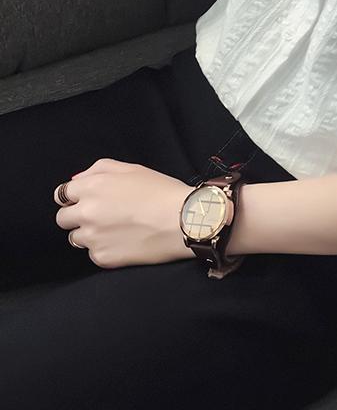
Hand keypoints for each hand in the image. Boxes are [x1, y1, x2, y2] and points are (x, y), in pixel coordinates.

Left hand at [54, 158, 195, 269]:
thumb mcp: (133, 168)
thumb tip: (75, 181)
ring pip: (76, 238)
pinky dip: (105, 248)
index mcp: (92, 187)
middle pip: (63, 218)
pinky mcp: (102, 257)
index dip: (75, 197)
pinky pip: (93, 253)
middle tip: (104, 215)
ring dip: (90, 233)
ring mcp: (92, 237)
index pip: (62, 194)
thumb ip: (99, 169)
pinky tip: (126, 240)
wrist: (184, 220)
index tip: (90, 200)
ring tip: (117, 228)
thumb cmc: (162, 191)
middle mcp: (86, 212)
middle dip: (78, 216)